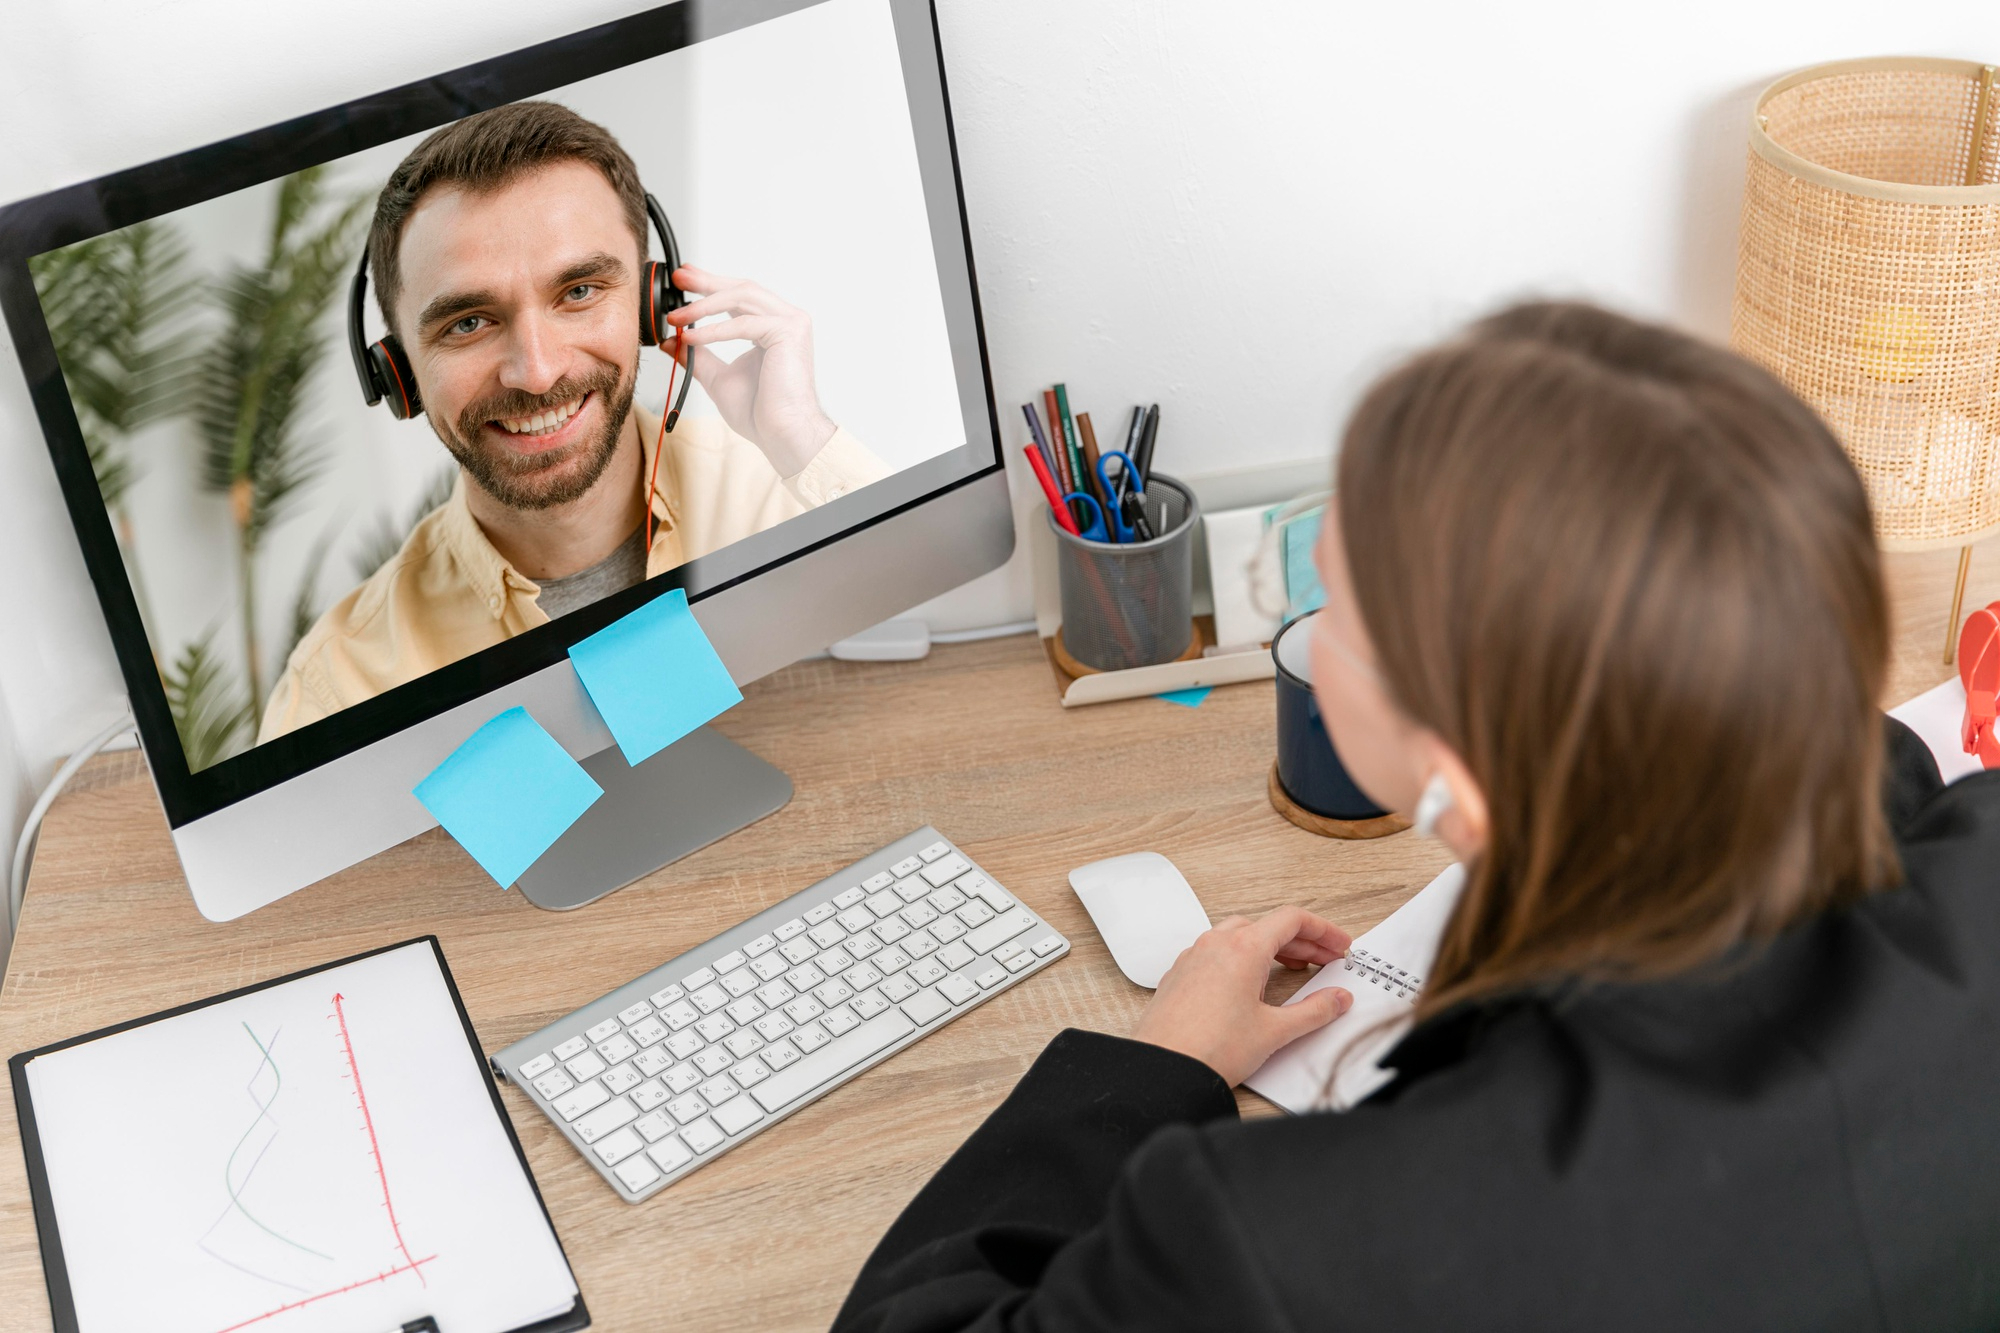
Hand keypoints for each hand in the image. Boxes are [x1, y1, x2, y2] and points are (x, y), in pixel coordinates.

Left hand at [664, 265, 836, 477]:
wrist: (781, 433)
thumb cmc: (760, 412)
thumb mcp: (718, 377)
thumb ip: (698, 356)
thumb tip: (671, 341)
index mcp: (773, 327)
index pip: (740, 296)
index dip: (710, 284)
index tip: (683, 279)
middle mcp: (786, 320)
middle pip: (742, 288)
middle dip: (706, 282)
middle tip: (677, 278)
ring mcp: (791, 323)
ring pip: (743, 297)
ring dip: (705, 304)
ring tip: (677, 315)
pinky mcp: (788, 333)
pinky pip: (743, 324)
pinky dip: (714, 329)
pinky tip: (691, 336)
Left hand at [1131, 907, 1353, 1085]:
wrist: (1163, 1070)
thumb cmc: (1209, 1050)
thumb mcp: (1275, 1031)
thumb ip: (1314, 1012)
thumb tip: (1337, 1000)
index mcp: (1242, 948)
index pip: (1292, 919)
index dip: (1323, 930)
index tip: (1339, 946)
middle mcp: (1215, 944)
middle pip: (1268, 926)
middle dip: (1302, 942)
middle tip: (1325, 961)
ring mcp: (1194, 957)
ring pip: (1240, 936)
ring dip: (1271, 947)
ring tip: (1292, 969)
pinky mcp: (1180, 974)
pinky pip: (1217, 952)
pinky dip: (1243, 958)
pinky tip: (1251, 983)